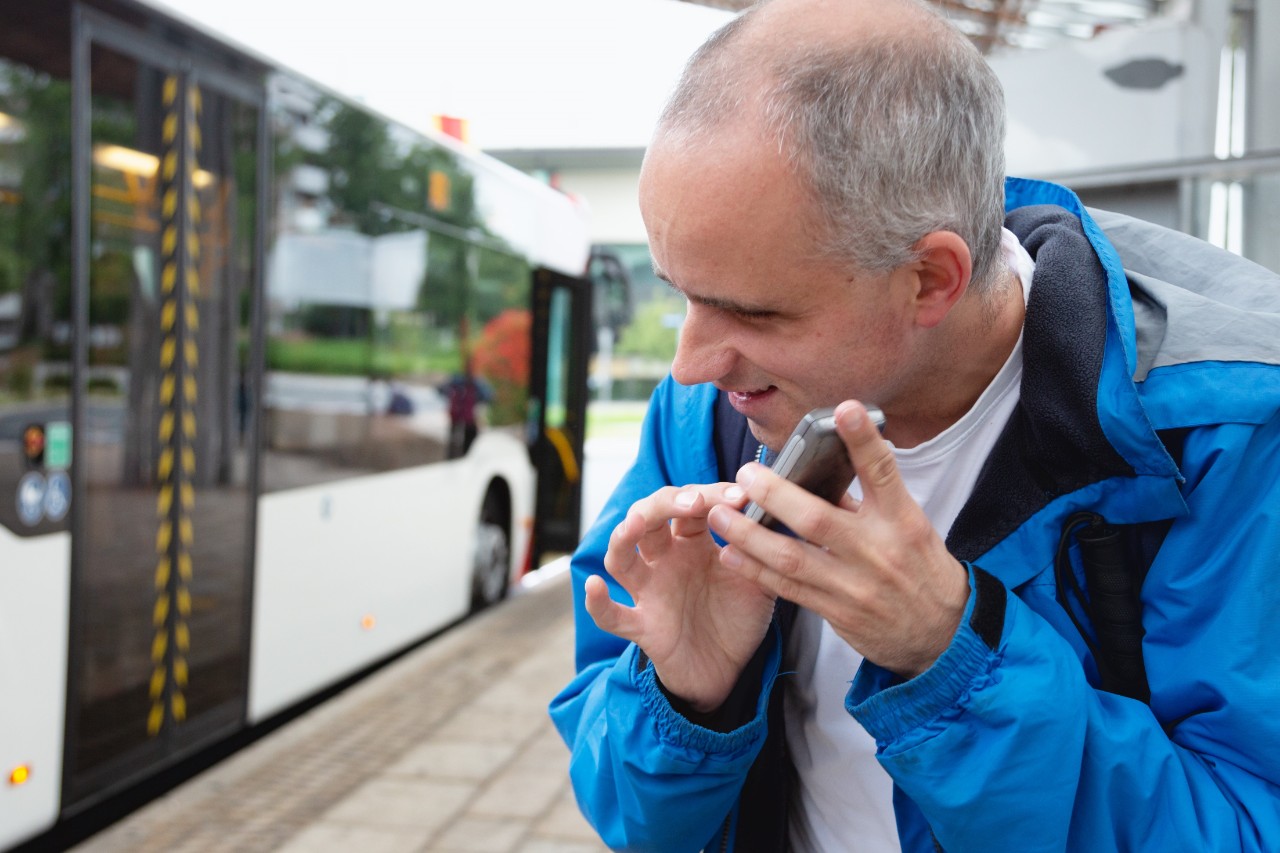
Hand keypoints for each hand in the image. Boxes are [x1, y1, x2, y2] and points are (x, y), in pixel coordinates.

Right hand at [584, 483, 776, 712]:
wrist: (730, 672)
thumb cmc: (737, 618)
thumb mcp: (759, 579)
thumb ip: (761, 550)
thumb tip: (769, 511)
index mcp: (693, 542)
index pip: (690, 504)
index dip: (711, 495)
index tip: (741, 497)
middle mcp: (665, 560)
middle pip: (648, 517)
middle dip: (666, 502)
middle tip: (695, 502)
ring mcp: (649, 592)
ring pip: (620, 557)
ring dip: (623, 538)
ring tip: (635, 524)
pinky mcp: (642, 627)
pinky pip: (612, 615)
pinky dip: (598, 603)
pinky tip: (594, 587)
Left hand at [708, 401, 968, 677]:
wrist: (943, 633)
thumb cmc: (920, 567)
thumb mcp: (908, 527)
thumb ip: (867, 501)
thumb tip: (821, 468)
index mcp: (901, 520)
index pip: (882, 473)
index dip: (863, 441)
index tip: (845, 409)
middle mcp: (877, 550)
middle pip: (818, 519)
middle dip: (775, 495)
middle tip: (746, 474)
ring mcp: (855, 584)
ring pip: (791, 556)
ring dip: (749, 535)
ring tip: (719, 514)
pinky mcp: (837, 612)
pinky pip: (787, 588)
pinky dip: (755, 570)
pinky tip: (730, 553)